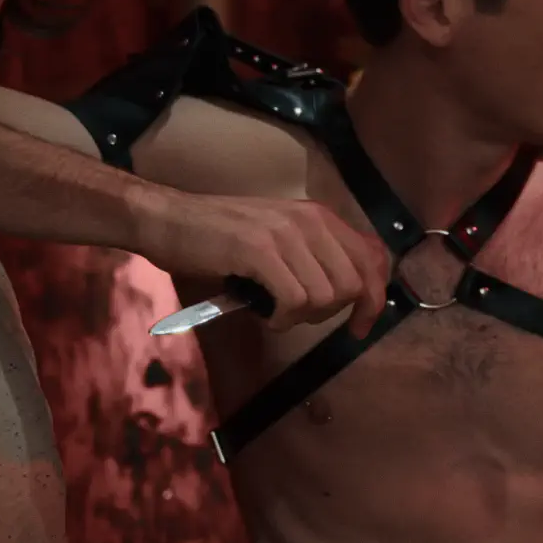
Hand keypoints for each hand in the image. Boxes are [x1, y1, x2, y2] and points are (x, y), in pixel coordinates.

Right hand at [130, 188, 388, 333]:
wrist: (167, 219)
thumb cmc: (218, 236)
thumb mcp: (278, 238)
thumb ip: (313, 258)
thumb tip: (350, 295)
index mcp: (320, 217)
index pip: (372, 259)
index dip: (375, 298)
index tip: (360, 325)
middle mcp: (311, 220)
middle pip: (354, 284)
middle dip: (332, 313)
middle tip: (297, 316)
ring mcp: (286, 234)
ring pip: (327, 296)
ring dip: (302, 317)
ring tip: (273, 309)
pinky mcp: (261, 251)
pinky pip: (295, 301)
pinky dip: (282, 319)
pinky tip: (264, 313)